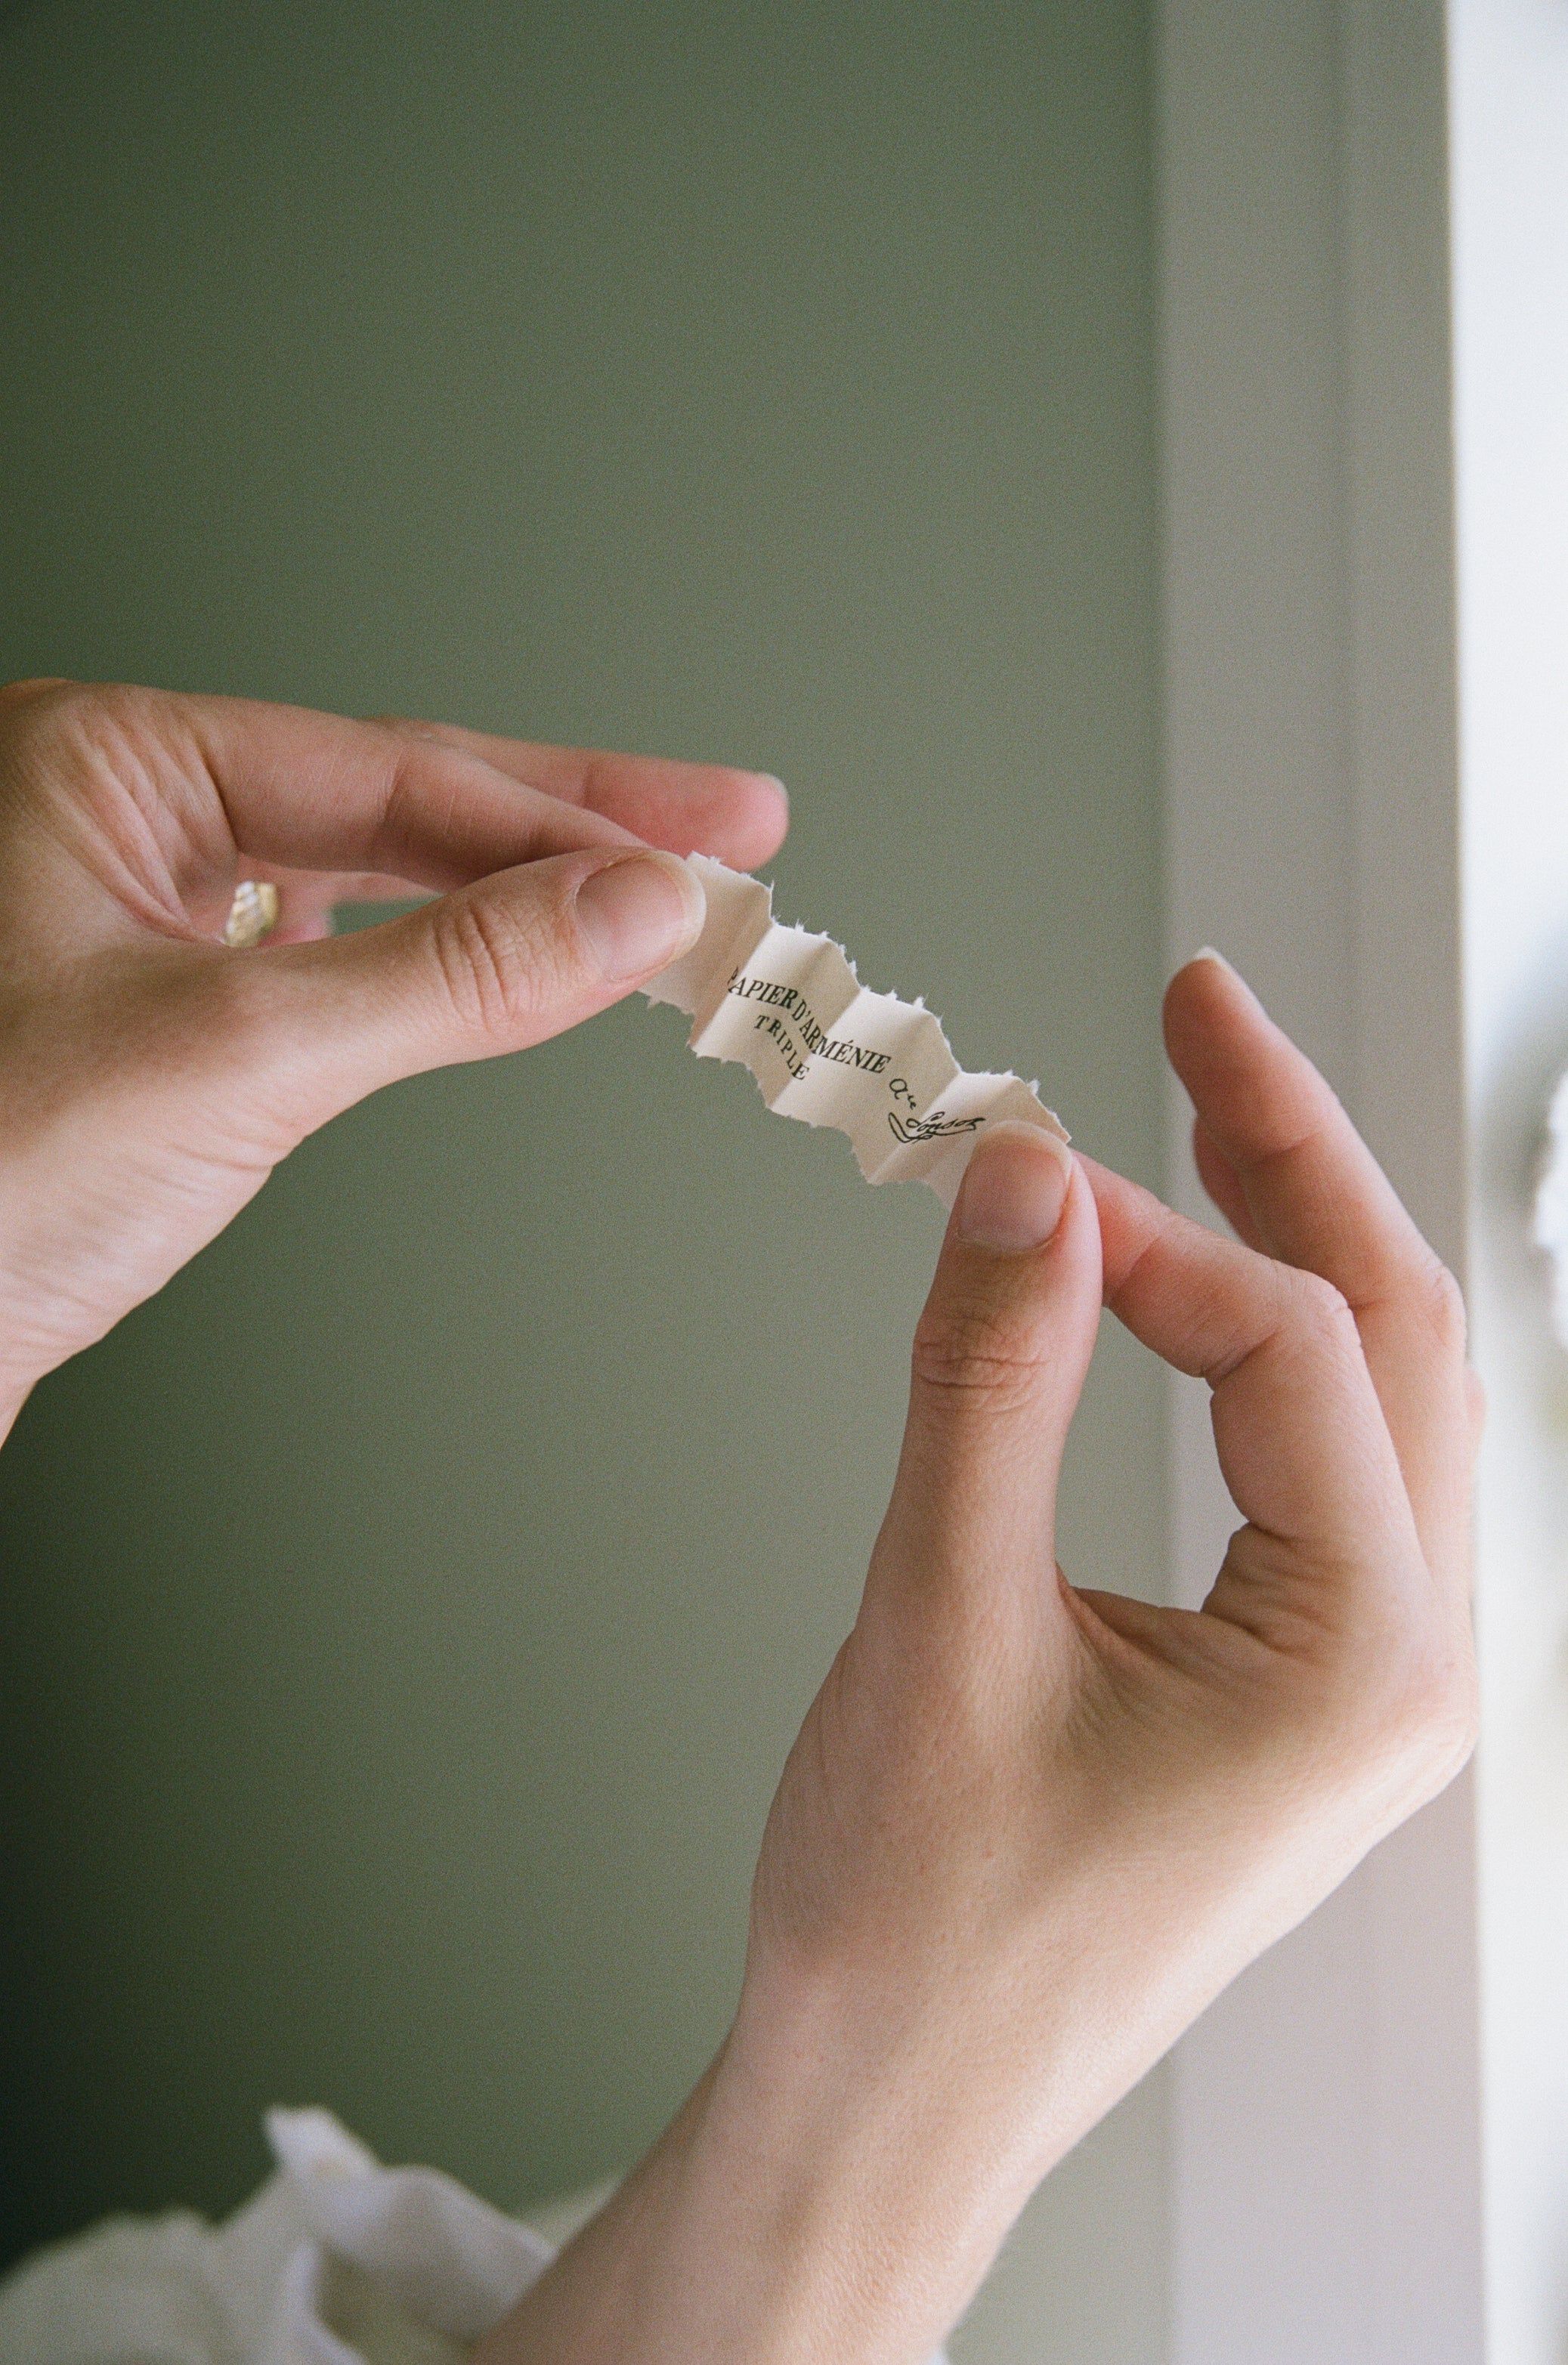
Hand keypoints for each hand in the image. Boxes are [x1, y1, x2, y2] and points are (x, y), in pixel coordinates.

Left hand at [0, 678, 785, 1432]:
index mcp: (98, 764)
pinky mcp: (158, 1012)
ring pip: (370, 877)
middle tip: (723, 831)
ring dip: (512, 895)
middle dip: (565, 827)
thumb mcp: (237, 1055)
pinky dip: (438, 966)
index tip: (699, 853)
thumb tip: (628, 910)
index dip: (565, 817)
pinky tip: (512, 956)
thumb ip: (451, 973)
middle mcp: (113, 819)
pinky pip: (333, 958)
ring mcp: (135, 914)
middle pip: (392, 800)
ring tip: (651, 897)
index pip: (388, 770)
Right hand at [485, 952, 1476, 2364]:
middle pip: (1389, 1329)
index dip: (1146, 1229)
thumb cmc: (922, 1937)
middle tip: (1201, 1005)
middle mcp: (1403, 1662)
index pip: (1289, 1345)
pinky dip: (1258, 1340)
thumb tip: (1020, 1176)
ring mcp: (1360, 1673)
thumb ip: (990, 1381)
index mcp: (1364, 1663)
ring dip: (1290, 1233)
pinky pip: (1321, 1457)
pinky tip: (1198, 1278)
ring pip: (1369, 1385)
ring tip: (1209, 1096)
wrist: (890, 2105)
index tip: (1006, 1167)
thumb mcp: (942, 1626)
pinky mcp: (1294, 1676)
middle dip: (1295, 1153)